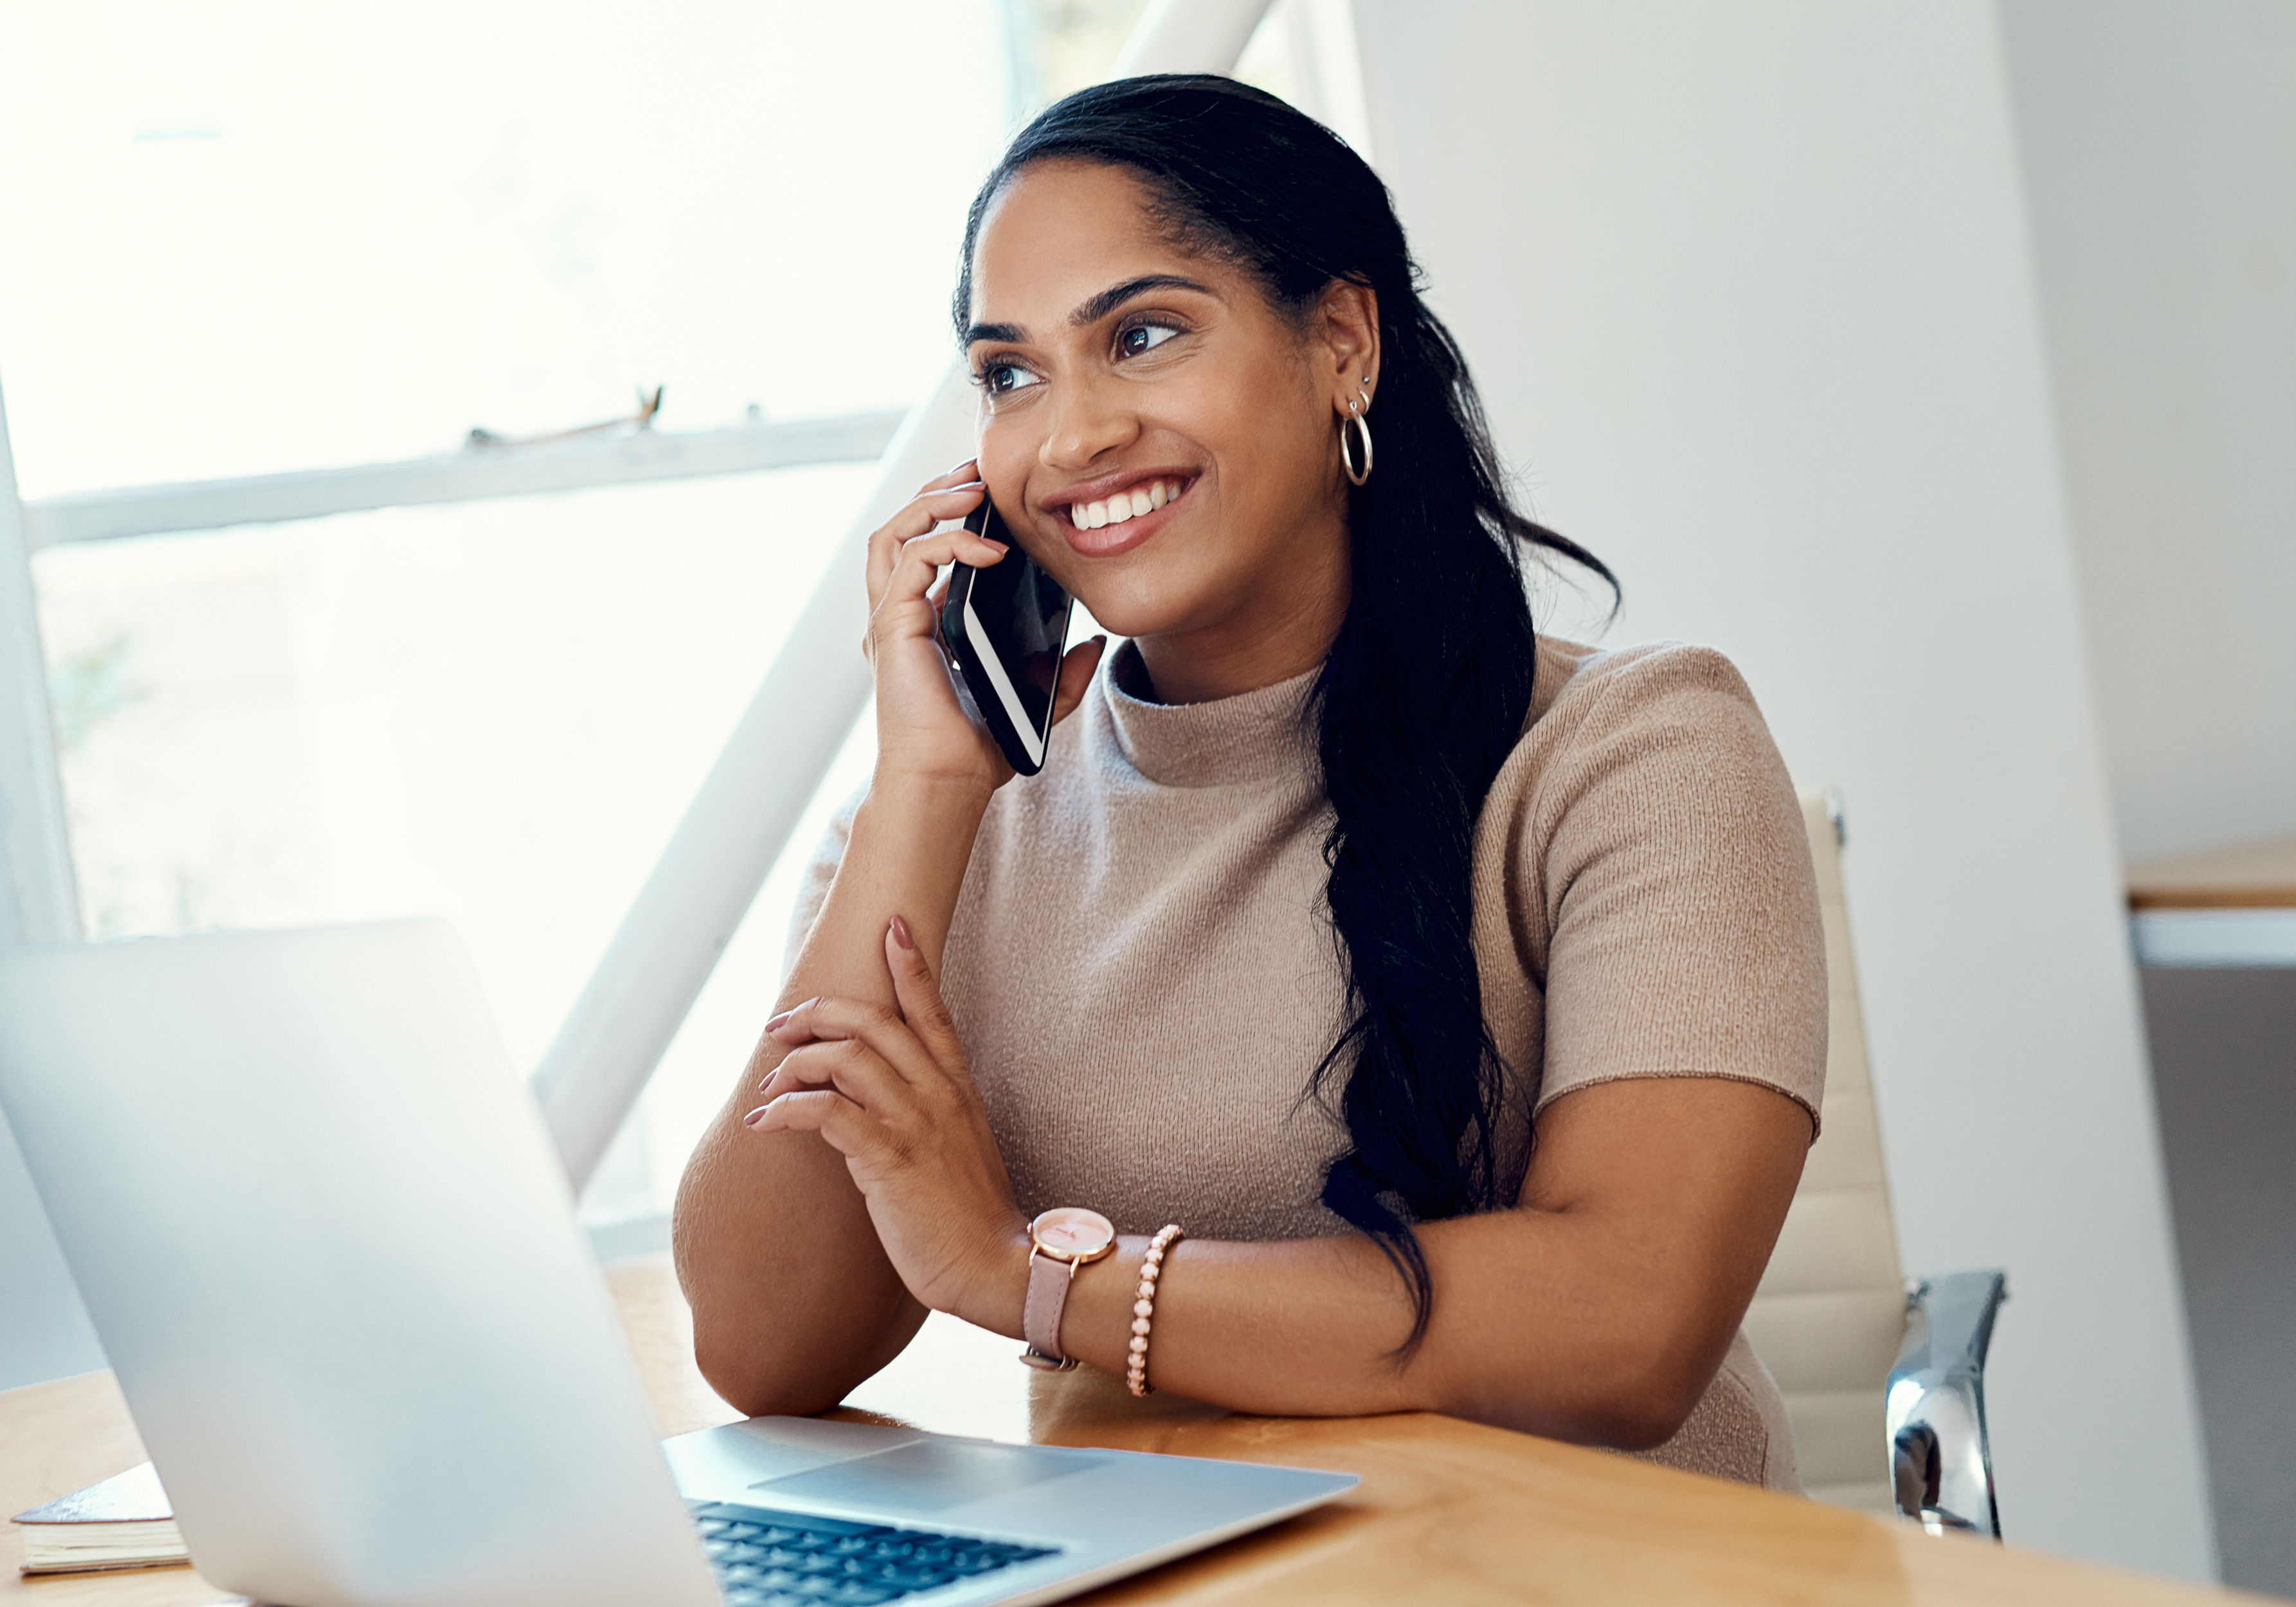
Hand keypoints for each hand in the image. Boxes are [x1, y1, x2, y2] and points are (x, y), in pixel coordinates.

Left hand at [743, 915, 1026, 1333]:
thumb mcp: (960, 1149)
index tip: (892, 926)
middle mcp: (939, 1095)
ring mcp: (916, 1124)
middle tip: (782, 1025)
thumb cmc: (972, 1217)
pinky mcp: (890, 1160)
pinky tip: (766, 1123)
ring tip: (769, 1087)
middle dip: (819, 1012)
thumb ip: (929, 1116)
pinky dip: (789, 1109)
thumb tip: (878, 1106)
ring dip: (796, 1063)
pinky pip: (828, 1113)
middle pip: (875, 1022)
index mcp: (958, 1088)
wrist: (998, 1266)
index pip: (933, 1012)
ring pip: (847, 1058)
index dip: (911, 966)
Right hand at [865, 461, 1104, 794]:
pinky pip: (914, 560)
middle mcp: (900, 616)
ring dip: (932, 502)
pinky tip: (990, 549)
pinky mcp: (893, 625)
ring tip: (975, 490)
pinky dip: (950, 543)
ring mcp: (891, 619)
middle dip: (937, 491)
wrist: (947, 782)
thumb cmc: (978, 749)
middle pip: (901, 529)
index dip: (954, 516)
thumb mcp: (1036, 702)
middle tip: (979, 471)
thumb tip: (1094, 644)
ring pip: (892, 533)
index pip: (926, 550)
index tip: (996, 497)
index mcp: (925, 625)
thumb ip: (1063, 674)